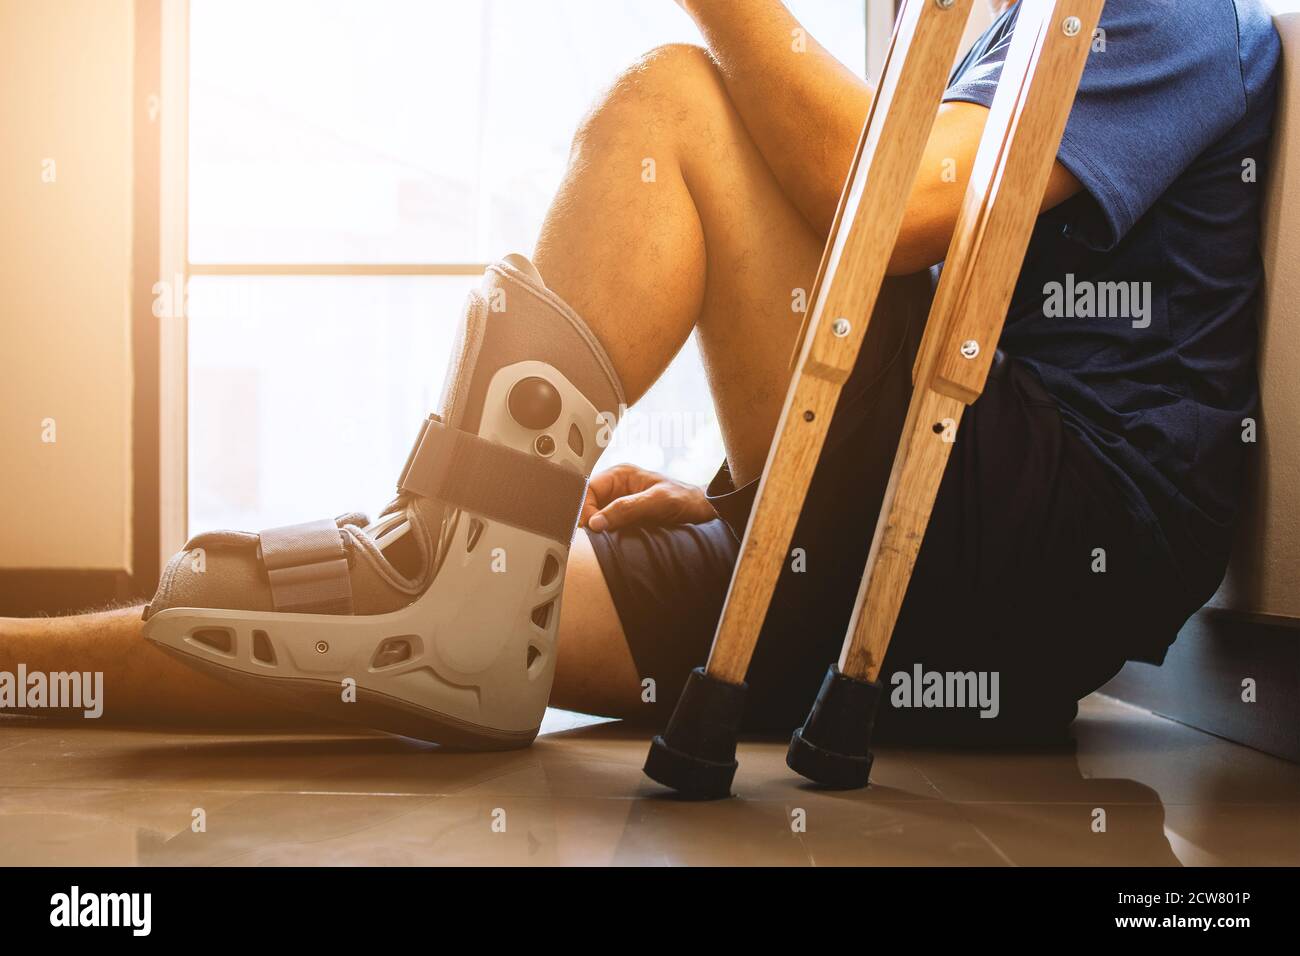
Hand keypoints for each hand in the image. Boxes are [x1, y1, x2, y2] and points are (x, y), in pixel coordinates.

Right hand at [582, 464, 715, 531]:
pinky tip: (612, 543)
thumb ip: (627, 508)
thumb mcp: (658, 502)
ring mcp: (620, 504)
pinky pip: (607, 528)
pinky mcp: (625, 520)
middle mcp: (617, 488)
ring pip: (595, 519)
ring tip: (605, 541)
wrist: (705, 513)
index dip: (586, 508)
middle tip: (596, 537)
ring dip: (598, 531)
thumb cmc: (687, 500)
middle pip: (588, 505)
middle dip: (589, 521)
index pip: (588, 489)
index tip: (593, 527)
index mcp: (621, 474)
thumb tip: (597, 522)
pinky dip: (606, 537)